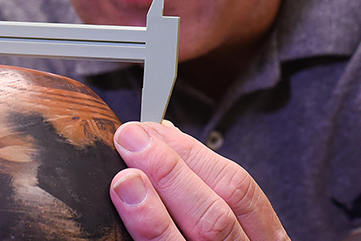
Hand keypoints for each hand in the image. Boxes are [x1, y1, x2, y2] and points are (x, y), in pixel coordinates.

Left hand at [109, 121, 288, 240]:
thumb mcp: (233, 233)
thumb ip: (204, 194)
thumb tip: (161, 140)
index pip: (238, 189)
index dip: (194, 156)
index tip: (154, 130)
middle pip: (216, 217)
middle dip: (171, 173)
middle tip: (130, 141)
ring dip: (155, 212)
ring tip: (124, 180)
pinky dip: (146, 237)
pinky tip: (122, 222)